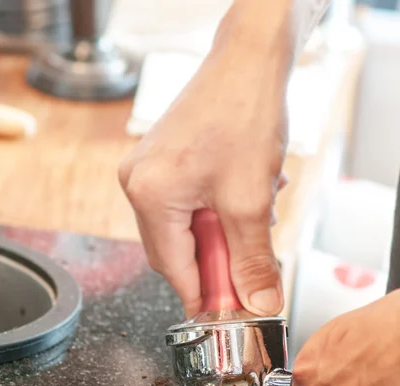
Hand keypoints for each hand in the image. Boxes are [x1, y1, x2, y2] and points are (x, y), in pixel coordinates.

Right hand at [119, 38, 289, 317]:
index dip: (202, 295)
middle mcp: (140, 182)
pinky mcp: (166, 161)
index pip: (173, 267)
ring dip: (224, 235)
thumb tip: (259, 300)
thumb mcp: (251, 200)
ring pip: (186, 229)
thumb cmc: (243, 112)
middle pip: (177, 250)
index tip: (225, 312)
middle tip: (250, 268)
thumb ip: (254, 259)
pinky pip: (189, 205)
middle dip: (218, 262)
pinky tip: (246, 197)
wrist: (249, 59)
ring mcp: (150, 170)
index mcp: (149, 194)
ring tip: (255, 216)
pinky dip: (219, 213)